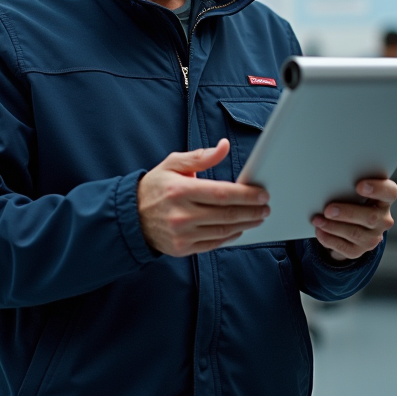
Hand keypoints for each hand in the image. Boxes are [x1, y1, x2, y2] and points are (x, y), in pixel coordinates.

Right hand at [138, 139, 270, 256]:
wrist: (131, 216)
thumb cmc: (155, 187)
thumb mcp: (172, 164)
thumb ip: (201, 157)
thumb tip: (224, 146)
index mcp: (180, 191)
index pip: (221, 194)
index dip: (245, 195)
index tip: (262, 194)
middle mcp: (181, 214)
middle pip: (226, 214)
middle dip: (251, 211)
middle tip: (265, 207)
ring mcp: (182, 234)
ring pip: (223, 230)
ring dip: (245, 224)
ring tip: (258, 217)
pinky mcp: (182, 248)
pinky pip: (213, 244)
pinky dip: (230, 236)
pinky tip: (239, 228)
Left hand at [311, 179, 396, 261]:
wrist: (350, 225)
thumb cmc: (352, 201)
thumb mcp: (355, 192)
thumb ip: (350, 187)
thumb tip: (329, 187)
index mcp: (385, 200)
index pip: (390, 192)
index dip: (378, 189)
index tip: (359, 186)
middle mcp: (383, 220)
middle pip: (371, 217)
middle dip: (347, 213)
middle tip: (328, 210)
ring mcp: (373, 237)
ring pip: (355, 233)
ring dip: (333, 227)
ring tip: (317, 220)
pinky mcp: (359, 250)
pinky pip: (344, 247)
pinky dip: (329, 239)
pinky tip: (320, 231)